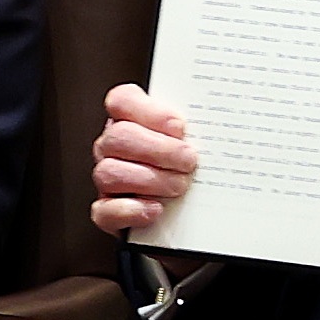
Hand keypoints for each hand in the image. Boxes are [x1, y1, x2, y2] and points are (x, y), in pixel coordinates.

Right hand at [94, 86, 198, 237]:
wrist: (190, 218)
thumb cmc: (191, 171)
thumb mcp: (195, 144)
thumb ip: (195, 131)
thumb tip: (215, 126)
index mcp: (130, 121)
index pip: (122, 101)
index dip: (149, 111)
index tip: (179, 127)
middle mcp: (113, 148)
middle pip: (119, 137)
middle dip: (159, 150)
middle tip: (189, 161)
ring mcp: (107, 180)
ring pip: (110, 172)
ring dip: (150, 180)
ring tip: (179, 186)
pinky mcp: (107, 213)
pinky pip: (104, 211)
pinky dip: (131, 210)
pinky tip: (156, 209)